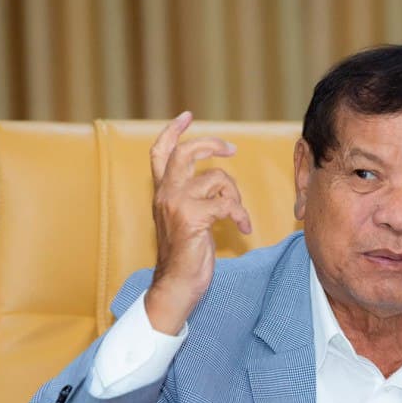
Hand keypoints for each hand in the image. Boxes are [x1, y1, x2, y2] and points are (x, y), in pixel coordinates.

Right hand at [144, 112, 252, 333]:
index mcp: (162, 193)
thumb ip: (192, 198)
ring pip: (216, 179)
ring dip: (235, 196)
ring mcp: (177, 204)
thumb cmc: (186, 257)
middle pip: (186, 153)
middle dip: (211, 144)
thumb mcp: (186, 220)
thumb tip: (215, 182)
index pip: (160, 153)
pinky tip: (242, 229)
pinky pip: (227, 203)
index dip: (173, 131)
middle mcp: (165, 194)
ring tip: (238, 217)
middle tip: (231, 150)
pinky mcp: (193, 218)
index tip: (187, 116)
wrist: (177, 286)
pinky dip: (240, 215)